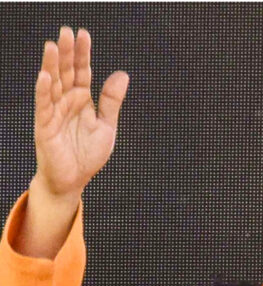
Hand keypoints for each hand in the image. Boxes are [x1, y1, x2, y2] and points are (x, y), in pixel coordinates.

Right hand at [33, 26, 128, 197]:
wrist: (74, 180)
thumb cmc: (87, 155)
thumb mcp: (106, 125)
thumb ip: (112, 101)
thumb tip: (121, 74)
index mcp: (82, 101)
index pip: (81, 72)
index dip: (82, 54)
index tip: (84, 35)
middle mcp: (66, 103)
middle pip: (65, 73)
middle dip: (66, 53)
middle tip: (67, 32)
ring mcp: (54, 113)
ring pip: (52, 84)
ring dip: (51, 65)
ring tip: (52, 45)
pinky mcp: (45, 127)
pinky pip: (44, 106)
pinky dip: (44, 91)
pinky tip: (45, 76)